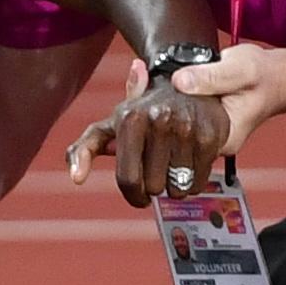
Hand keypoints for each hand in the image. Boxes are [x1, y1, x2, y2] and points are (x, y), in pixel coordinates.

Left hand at [64, 60, 235, 206]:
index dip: (133, 196)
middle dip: (155, 186)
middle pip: (153, 187)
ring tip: (174, 164)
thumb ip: (84, 149)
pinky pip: (198, 182)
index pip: (128, 179)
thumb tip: (76, 178)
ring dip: (176, 186)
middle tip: (159, 168)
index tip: (139, 196)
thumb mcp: (109, 126)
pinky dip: (194, 181)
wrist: (186, 88)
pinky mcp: (209, 135)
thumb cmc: (142, 116)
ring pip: (177, 188)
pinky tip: (190, 162)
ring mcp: (185, 127)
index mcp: (129, 118)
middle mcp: (158, 120)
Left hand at [157, 43, 285, 155]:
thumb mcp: (239, 70)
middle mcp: (213, 143)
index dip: (162, 127)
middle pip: (173, 141)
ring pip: (173, 130)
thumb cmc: (264, 76)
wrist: (275, 76)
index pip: (182, 146)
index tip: (151, 106)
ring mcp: (206, 134)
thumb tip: (179, 81)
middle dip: (157, 120)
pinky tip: (158, 91)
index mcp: (224, 140)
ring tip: (149, 91)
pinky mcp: (200, 123)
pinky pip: (178, 118)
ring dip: (160, 113)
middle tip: (145, 95)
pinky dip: (167, 106)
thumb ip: (210, 77)